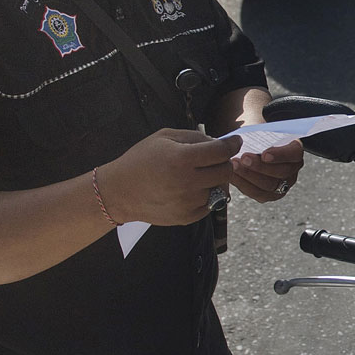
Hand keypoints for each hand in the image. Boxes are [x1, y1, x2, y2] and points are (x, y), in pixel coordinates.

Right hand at [96, 128, 241, 225]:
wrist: (119, 192)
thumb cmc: (142, 159)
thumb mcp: (164, 137)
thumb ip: (194, 137)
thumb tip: (220, 142)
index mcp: (182, 159)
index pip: (221, 151)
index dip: (232, 144)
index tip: (235, 141)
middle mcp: (188, 183)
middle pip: (225, 171)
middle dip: (224, 162)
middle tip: (215, 158)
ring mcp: (188, 203)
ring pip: (219, 189)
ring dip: (214, 179)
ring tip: (198, 174)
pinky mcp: (186, 218)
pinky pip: (210, 204)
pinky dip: (206, 195)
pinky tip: (191, 188)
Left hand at [231, 140, 303, 202]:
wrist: (248, 144)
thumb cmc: (255, 135)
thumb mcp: (259, 129)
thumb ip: (260, 134)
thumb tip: (247, 139)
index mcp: (294, 150)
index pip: (293, 153)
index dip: (280, 155)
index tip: (264, 154)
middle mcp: (292, 169)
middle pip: (281, 172)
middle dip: (260, 166)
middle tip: (244, 158)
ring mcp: (282, 184)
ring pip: (269, 186)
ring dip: (249, 176)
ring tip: (235, 165)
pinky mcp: (268, 194)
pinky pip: (257, 193)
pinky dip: (243, 184)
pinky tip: (232, 175)